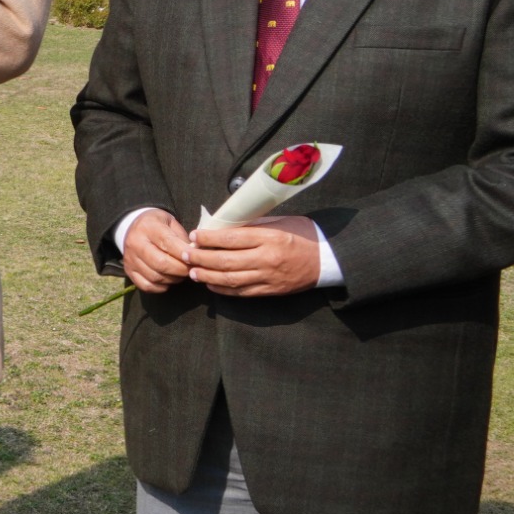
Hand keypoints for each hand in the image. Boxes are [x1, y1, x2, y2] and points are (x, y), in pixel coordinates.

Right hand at [119, 209, 193, 293]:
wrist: (132, 227)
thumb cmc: (158, 225)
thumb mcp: (171, 223)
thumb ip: (182, 238)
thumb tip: (196, 256)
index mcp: (147, 227)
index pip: (168, 243)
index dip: (184, 253)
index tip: (197, 258)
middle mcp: (135, 243)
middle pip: (161, 263)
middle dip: (181, 269)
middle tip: (193, 269)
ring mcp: (130, 259)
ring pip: (155, 277)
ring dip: (174, 279)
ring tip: (182, 274)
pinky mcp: (128, 271)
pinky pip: (147, 286)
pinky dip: (162, 287)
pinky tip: (169, 280)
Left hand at [188, 215, 322, 297]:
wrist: (329, 259)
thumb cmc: (304, 234)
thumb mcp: (280, 222)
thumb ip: (253, 226)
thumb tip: (223, 227)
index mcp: (269, 238)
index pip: (231, 239)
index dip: (208, 238)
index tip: (194, 236)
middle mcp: (267, 259)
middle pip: (225, 261)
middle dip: (201, 259)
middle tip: (185, 255)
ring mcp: (269, 277)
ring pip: (230, 279)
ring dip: (207, 276)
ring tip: (192, 272)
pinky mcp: (271, 291)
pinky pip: (242, 292)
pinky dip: (223, 289)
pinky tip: (210, 284)